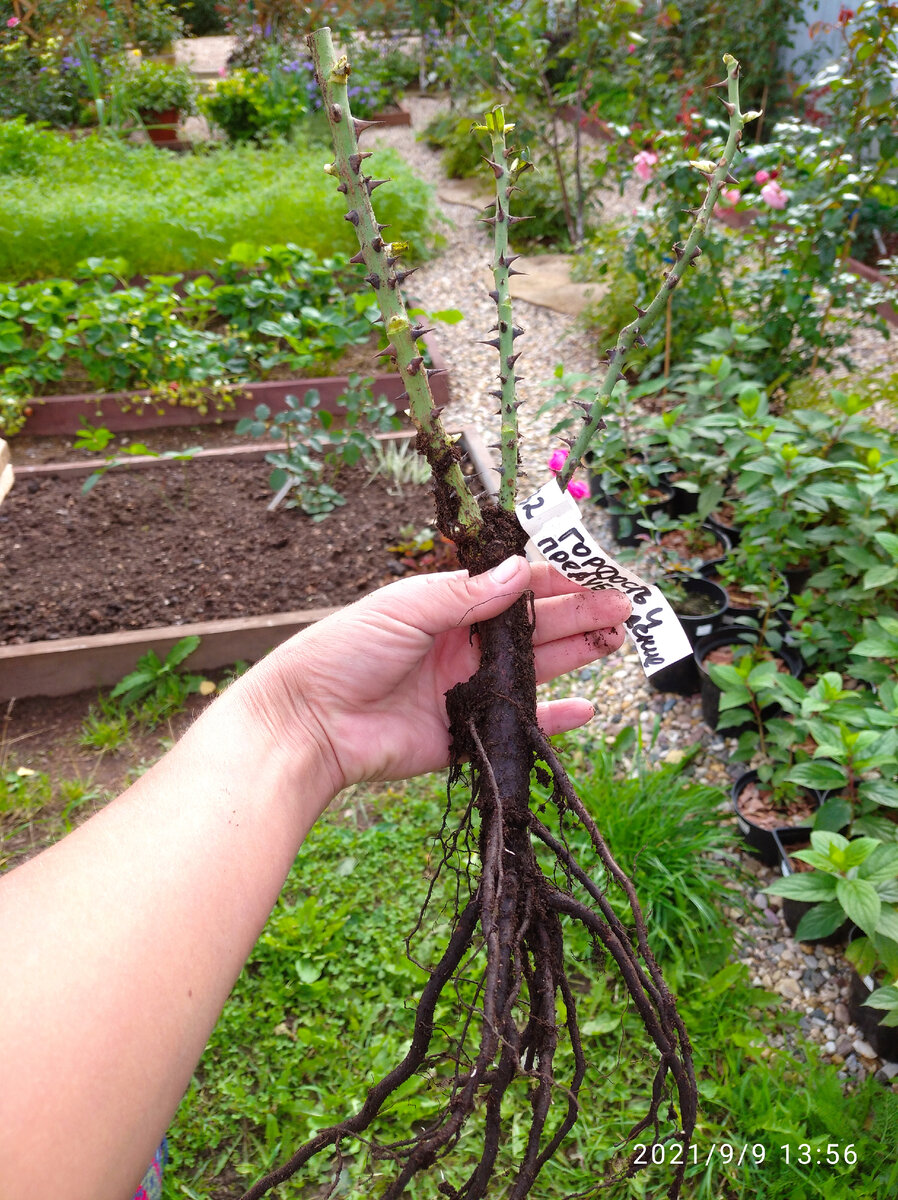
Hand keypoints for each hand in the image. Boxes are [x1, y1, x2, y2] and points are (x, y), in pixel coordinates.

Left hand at [243, 555, 629, 794]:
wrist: (307, 723)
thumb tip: (522, 571)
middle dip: (580, 614)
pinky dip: (552, 718)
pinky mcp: (464, 733)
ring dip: (576, 655)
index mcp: (446, 607)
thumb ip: (466, 594)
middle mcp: (462, 645)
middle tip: (624, 608)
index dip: (556, 580)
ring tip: (616, 642)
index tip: (596, 574)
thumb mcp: (405, 608)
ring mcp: (466, 689)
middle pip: (533, 627)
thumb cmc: (343, 652)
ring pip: (534, 669)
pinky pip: (518, 723)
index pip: (513, 587)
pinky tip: (586, 708)